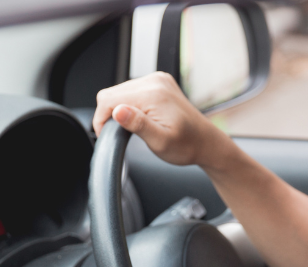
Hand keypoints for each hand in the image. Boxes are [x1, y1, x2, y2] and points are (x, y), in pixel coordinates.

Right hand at [93, 72, 232, 166]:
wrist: (206, 142)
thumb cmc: (186, 146)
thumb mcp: (160, 142)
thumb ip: (138, 125)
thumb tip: (117, 111)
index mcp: (153, 94)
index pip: (108, 99)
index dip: (101, 119)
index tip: (107, 135)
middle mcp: (154, 82)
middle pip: (111, 93)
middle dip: (111, 114)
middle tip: (123, 134)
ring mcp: (157, 80)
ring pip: (120, 91)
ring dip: (120, 109)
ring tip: (134, 127)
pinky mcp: (159, 83)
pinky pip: (132, 90)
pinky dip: (130, 104)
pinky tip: (140, 118)